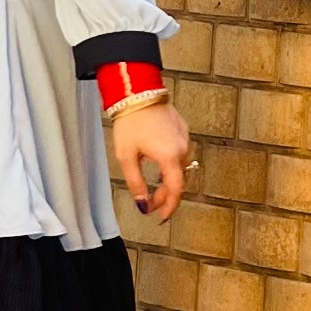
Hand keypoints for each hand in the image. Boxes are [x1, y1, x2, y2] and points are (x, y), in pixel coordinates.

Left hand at [110, 101, 192, 221]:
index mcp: (169, 156)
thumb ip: (136, 183)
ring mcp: (184, 137)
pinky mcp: (182, 129)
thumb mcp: (127, 157)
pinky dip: (170, 163)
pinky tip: (158, 163)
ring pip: (179, 167)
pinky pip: (179, 152)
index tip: (162, 217)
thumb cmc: (131, 121)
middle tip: (150, 201)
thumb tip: (142, 203)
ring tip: (153, 184)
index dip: (169, 207)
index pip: (175, 191)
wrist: (137, 92)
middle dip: (165, 194)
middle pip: (178, 180)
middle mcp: (182, 148)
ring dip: (168, 179)